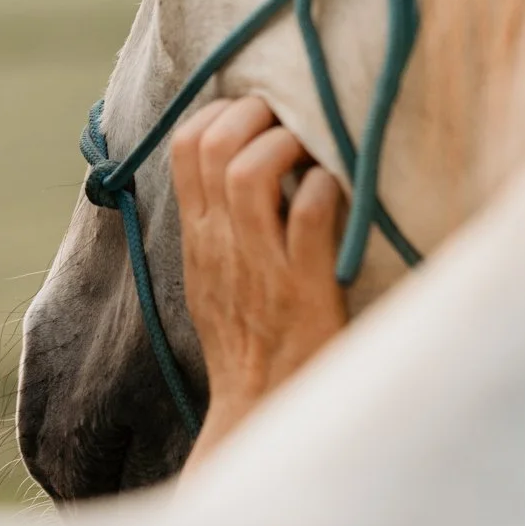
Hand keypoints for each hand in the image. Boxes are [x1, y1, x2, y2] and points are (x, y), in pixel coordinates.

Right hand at [172, 95, 346, 468]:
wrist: (263, 412)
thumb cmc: (246, 340)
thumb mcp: (210, 275)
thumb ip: (214, 219)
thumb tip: (237, 157)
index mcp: (198, 237)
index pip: (186, 147)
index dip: (220, 112)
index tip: (253, 115)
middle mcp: (222, 244)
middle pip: (217, 146)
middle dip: (257, 114)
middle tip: (290, 123)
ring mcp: (261, 265)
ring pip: (253, 172)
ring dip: (288, 144)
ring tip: (312, 151)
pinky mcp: (305, 289)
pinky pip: (309, 215)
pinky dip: (326, 188)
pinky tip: (338, 190)